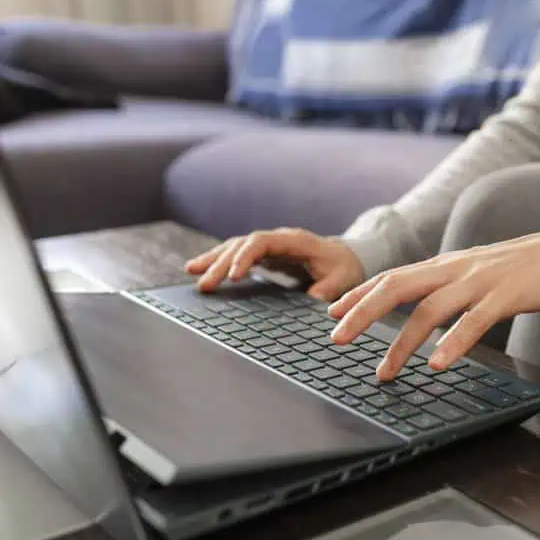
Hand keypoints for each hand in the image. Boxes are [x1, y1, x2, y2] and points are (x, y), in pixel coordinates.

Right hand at [185, 228, 364, 300]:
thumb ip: (327, 288)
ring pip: (236, 247)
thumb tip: (311, 299)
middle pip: (243, 244)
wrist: (347, 257)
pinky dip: (219, 261)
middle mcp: (278, 239)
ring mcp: (270, 245)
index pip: (262, 242)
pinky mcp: (265, 255)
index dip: (245, 256)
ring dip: (214, 259)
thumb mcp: (342, 279)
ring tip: (191, 272)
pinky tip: (200, 269)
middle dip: (222, 263)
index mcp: (295, 240)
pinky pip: (237, 254)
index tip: (234, 276)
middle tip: (204, 284)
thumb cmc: (344, 267)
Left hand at [328, 231, 539, 380]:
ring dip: (402, 343)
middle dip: (362, 311)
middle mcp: (455, 269)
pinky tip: (437, 364)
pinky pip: (473, 322)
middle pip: (397, 286)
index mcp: (445, 265)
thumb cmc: (519, 269)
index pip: (392, 276)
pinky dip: (452, 343)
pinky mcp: (505, 296)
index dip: (359, 293)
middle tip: (336, 338)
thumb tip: (419, 310)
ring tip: (384, 371)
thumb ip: (446, 286)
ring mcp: (479, 281)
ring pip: (429, 308)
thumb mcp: (474, 272)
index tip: (331, 312)